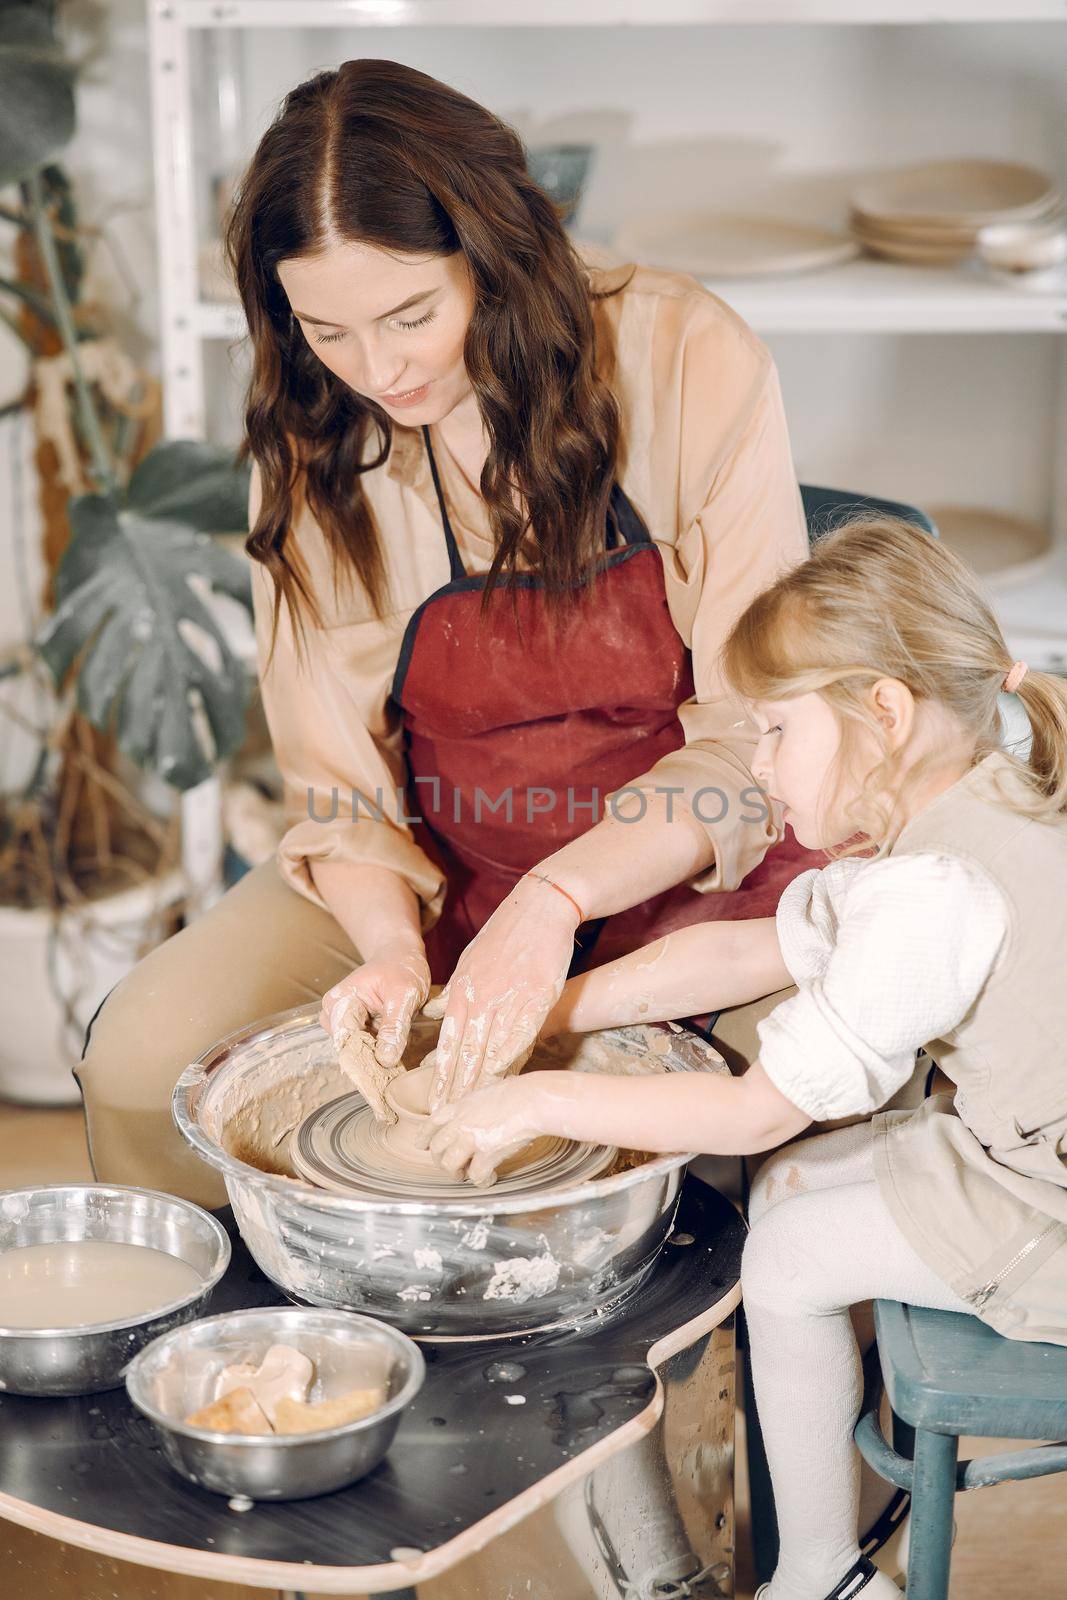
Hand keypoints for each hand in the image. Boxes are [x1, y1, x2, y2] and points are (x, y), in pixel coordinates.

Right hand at [319, 947, 429, 1118]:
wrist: (399, 955)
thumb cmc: (401, 967)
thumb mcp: (403, 993)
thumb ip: (394, 1025)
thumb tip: (384, 1059)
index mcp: (340, 1003)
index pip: (348, 1045)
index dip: (363, 1074)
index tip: (377, 1100)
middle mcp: (334, 1015)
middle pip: (349, 1055)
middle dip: (367, 1082)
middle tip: (386, 1112)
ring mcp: (343, 1024)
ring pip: (356, 1057)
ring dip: (372, 1077)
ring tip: (388, 1107)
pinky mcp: (355, 1030)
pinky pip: (364, 1052)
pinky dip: (377, 1067)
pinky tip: (390, 1087)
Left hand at [421, 874, 579, 1107]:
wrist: (538, 908)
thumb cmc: (505, 935)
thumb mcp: (469, 962)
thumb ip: (454, 992)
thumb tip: (436, 1011)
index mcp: (462, 992)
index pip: (447, 1043)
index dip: (441, 1076)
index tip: (435, 1103)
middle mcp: (480, 999)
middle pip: (464, 1053)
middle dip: (455, 1089)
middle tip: (447, 1118)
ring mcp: (507, 999)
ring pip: (490, 1049)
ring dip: (480, 1083)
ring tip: (472, 1110)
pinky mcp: (534, 997)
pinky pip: (520, 1034)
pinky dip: (510, 1058)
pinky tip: (503, 1078)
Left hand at [427, 1076, 550, 1186]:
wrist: (532, 1100)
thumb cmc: (517, 1093)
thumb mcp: (485, 1095)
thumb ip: (472, 1109)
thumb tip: (473, 1120)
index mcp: (458, 1107)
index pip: (430, 1125)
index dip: (423, 1138)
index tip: (422, 1146)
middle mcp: (459, 1124)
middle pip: (436, 1150)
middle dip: (442, 1162)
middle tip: (454, 1167)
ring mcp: (470, 1139)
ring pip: (450, 1166)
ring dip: (458, 1174)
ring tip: (468, 1174)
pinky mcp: (486, 1154)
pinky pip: (475, 1176)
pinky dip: (483, 1180)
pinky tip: (491, 1177)